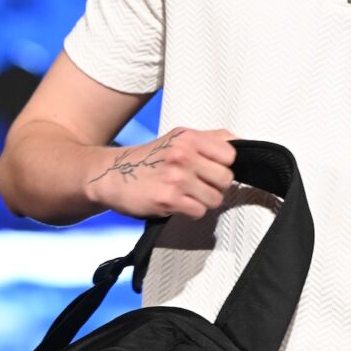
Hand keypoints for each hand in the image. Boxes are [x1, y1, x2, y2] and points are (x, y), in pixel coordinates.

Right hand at [86, 126, 237, 219]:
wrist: (110, 175)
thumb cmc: (146, 160)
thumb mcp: (177, 138)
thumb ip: (209, 139)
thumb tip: (240, 143)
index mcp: (188, 138)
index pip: (231, 153)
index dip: (224, 165)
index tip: (212, 169)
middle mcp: (183, 155)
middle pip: (226, 178)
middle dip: (215, 186)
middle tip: (198, 185)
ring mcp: (176, 177)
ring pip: (215, 198)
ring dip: (203, 201)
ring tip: (186, 195)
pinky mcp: (169, 199)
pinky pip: (199, 211)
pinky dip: (191, 211)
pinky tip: (178, 203)